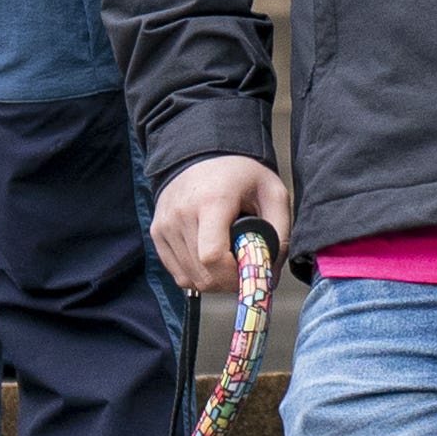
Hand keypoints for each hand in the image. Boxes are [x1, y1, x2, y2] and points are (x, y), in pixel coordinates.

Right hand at [154, 154, 292, 294]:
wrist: (204, 154)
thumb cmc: (241, 175)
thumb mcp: (273, 195)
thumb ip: (279, 234)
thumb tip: (271, 275)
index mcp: (212, 201)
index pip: (213, 256)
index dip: (232, 275)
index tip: (248, 272)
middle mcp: (182, 214)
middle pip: (202, 273)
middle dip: (228, 280)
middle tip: (242, 266)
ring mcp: (165, 224)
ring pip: (190, 277)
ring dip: (213, 279)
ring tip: (227, 258)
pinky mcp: (157, 232)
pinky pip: (178, 273)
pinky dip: (197, 274)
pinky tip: (209, 258)